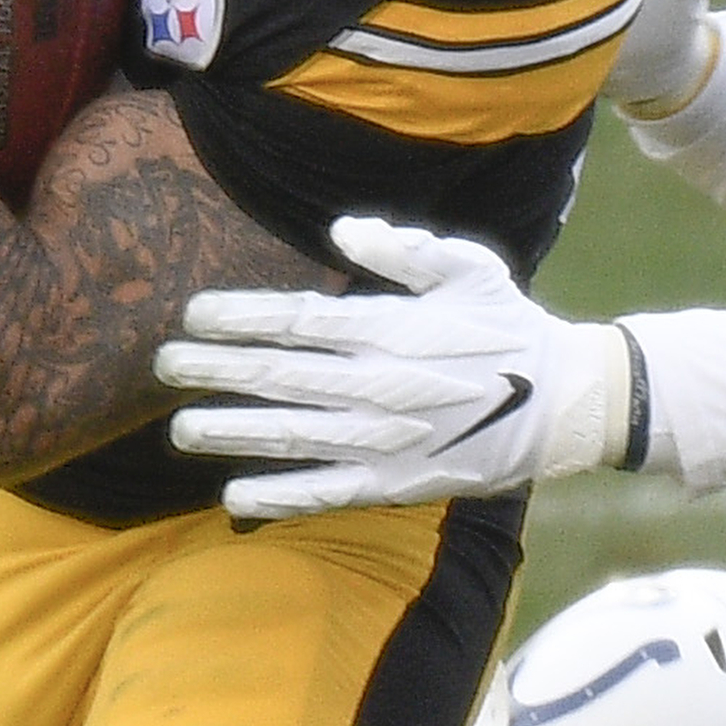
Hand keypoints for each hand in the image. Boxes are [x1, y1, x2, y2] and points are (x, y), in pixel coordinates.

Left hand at [158, 216, 628, 519]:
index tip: (193, 314)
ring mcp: (383, 439)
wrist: (563, 404)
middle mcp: (376, 385)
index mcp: (389, 328)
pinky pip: (326, 491)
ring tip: (180, 428)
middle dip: (215, 370)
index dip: (239, 317)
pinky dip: (279, 495)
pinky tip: (234, 496)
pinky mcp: (395, 481)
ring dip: (231, 431)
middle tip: (161, 365)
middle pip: (279, 378)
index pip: (296, 321)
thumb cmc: (508, 326)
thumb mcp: (468, 267)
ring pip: (291, 436)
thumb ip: (403, 247)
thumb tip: (341, 229)